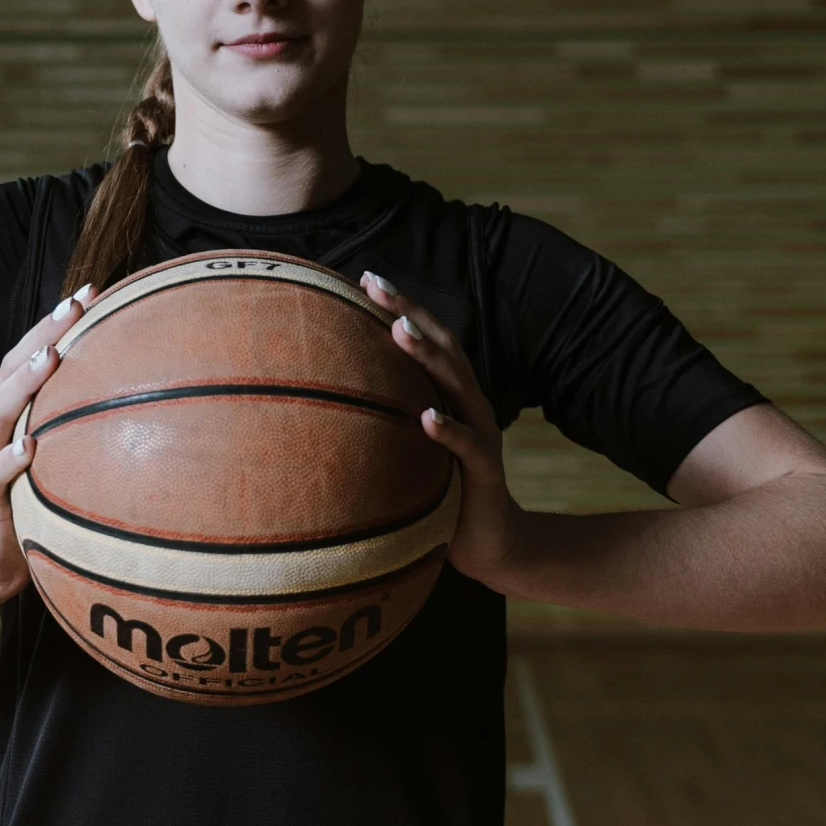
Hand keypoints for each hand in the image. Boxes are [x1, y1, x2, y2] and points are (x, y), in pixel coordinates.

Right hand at [0, 283, 96, 607]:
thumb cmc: (40, 507)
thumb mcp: (69, 465)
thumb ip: (94, 434)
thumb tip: (163, 406)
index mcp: (19, 415)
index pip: (34, 356)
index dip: (58, 322)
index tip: (95, 290)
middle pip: (12, 369)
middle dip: (42, 334)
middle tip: (74, 306)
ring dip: (25, 383)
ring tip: (52, 358)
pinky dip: (10, 457)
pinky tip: (30, 445)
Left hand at [360, 272, 526, 589]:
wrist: (493, 545)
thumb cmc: (443, 491)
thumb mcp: (413, 447)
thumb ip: (390, 416)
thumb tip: (332, 392)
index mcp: (452, 395)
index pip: (428, 340)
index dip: (402, 307)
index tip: (365, 279)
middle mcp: (470, 405)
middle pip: (443, 348)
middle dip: (410, 313)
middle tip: (375, 285)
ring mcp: (481, 435)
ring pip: (457, 386)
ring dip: (428, 357)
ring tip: (399, 331)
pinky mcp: (484, 472)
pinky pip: (468, 447)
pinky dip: (449, 429)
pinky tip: (426, 417)